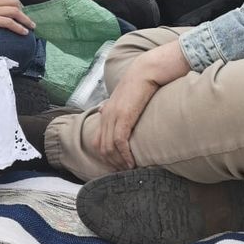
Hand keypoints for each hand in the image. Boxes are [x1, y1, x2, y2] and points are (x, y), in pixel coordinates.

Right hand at [0, 0, 34, 35]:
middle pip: (14, 2)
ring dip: (25, 20)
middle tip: (27, 19)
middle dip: (23, 11)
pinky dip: (19, 27)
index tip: (20, 10)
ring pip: (15, 12)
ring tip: (31, 27)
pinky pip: (10, 22)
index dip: (16, 3)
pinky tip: (23, 32)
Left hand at [91, 41, 189, 169]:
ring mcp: (113, 116)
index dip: (105, 155)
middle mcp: (106, 115)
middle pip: (101, 147)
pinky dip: (125, 156)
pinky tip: (132, 162)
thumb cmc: (139, 83)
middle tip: (123, 172)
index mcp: (106, 112)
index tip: (116, 165)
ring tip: (129, 169)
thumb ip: (113, 106)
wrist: (145, 71)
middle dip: (111, 163)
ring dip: (119, 162)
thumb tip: (105, 111)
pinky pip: (120, 142)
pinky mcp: (123, 117)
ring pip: (109, 147)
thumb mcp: (122, 96)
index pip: (98, 140)